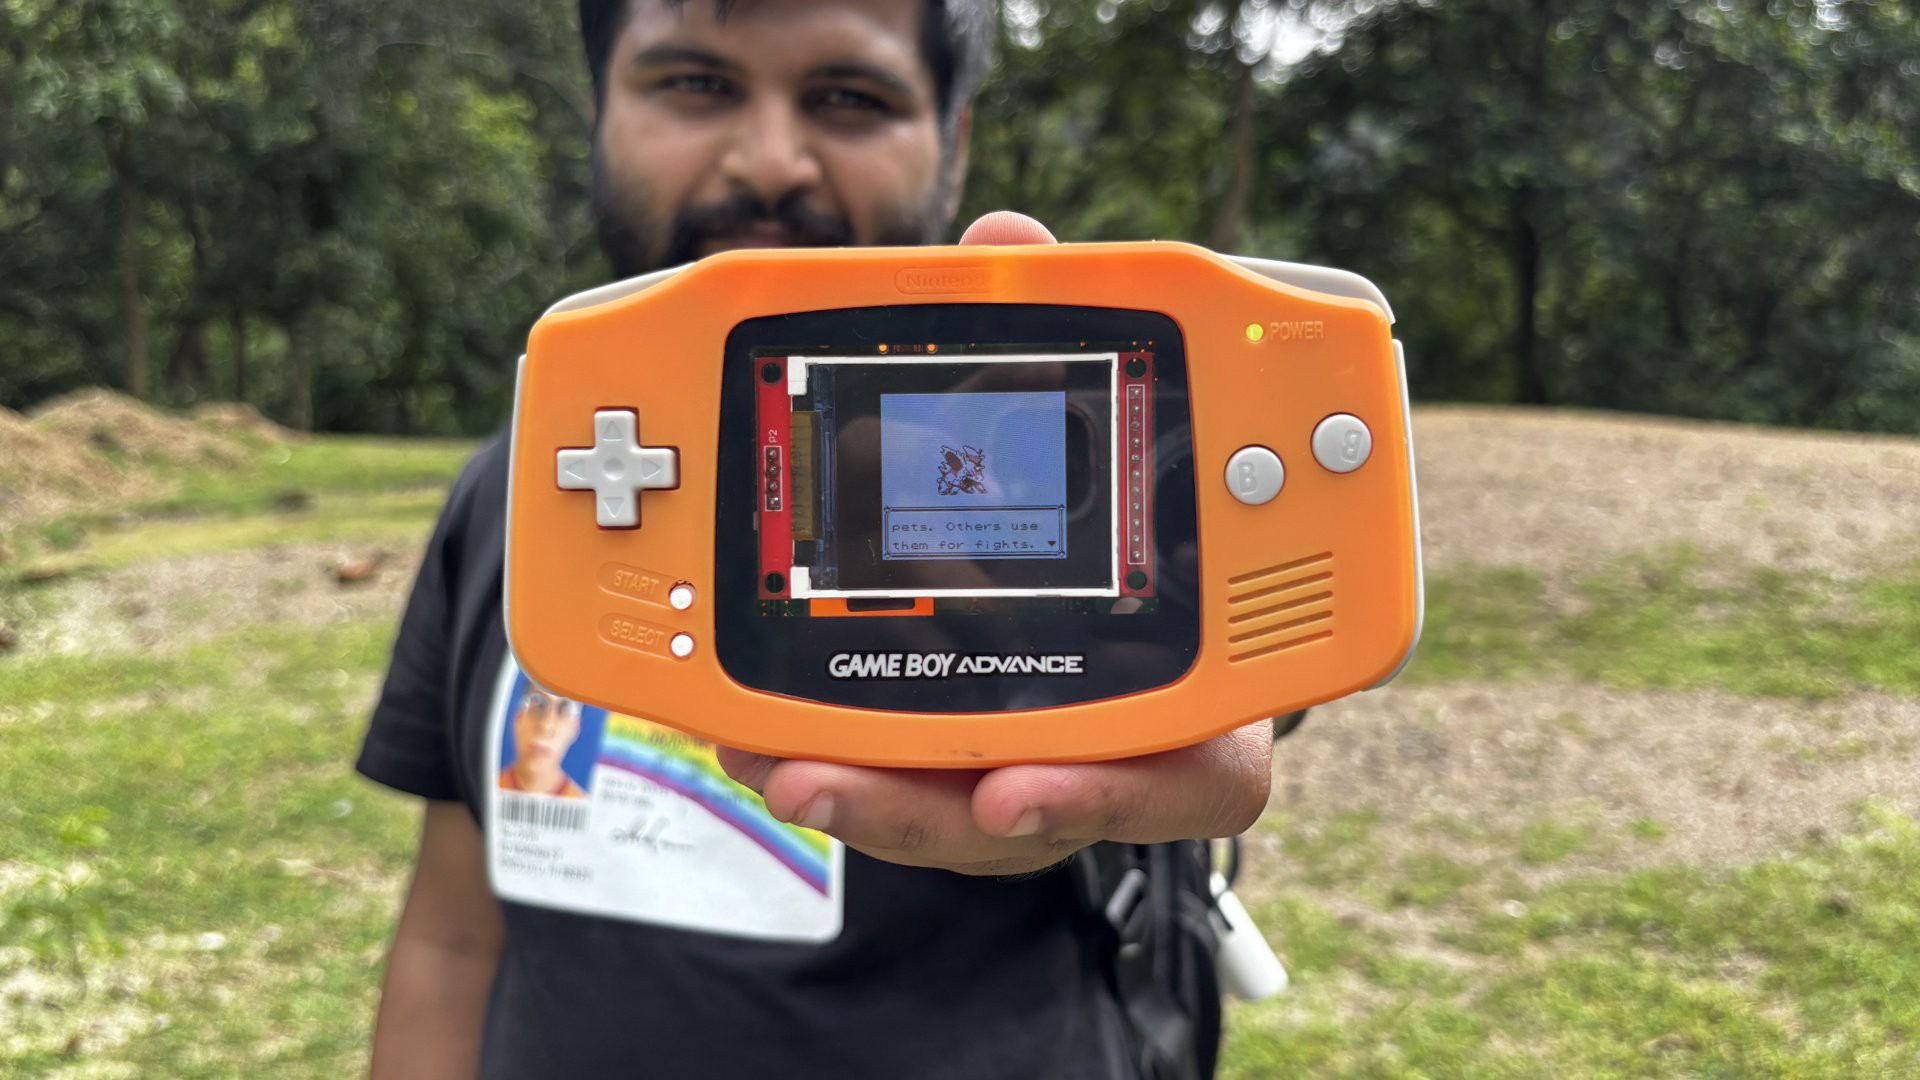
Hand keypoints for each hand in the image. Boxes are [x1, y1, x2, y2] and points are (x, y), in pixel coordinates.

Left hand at [715, 211, 1275, 876]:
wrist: (1134, 568)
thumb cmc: (1133, 500)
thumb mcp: (1100, 420)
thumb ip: (1063, 347)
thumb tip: (1007, 243)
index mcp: (1205, 684)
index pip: (1200, 776)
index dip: (1116, 791)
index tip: (1016, 788)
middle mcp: (1126, 748)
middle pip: (1040, 818)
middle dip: (928, 811)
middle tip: (823, 778)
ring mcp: (1041, 767)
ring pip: (957, 819)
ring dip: (859, 795)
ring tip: (763, 756)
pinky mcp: (964, 767)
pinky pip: (901, 785)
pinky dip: (828, 758)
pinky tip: (750, 729)